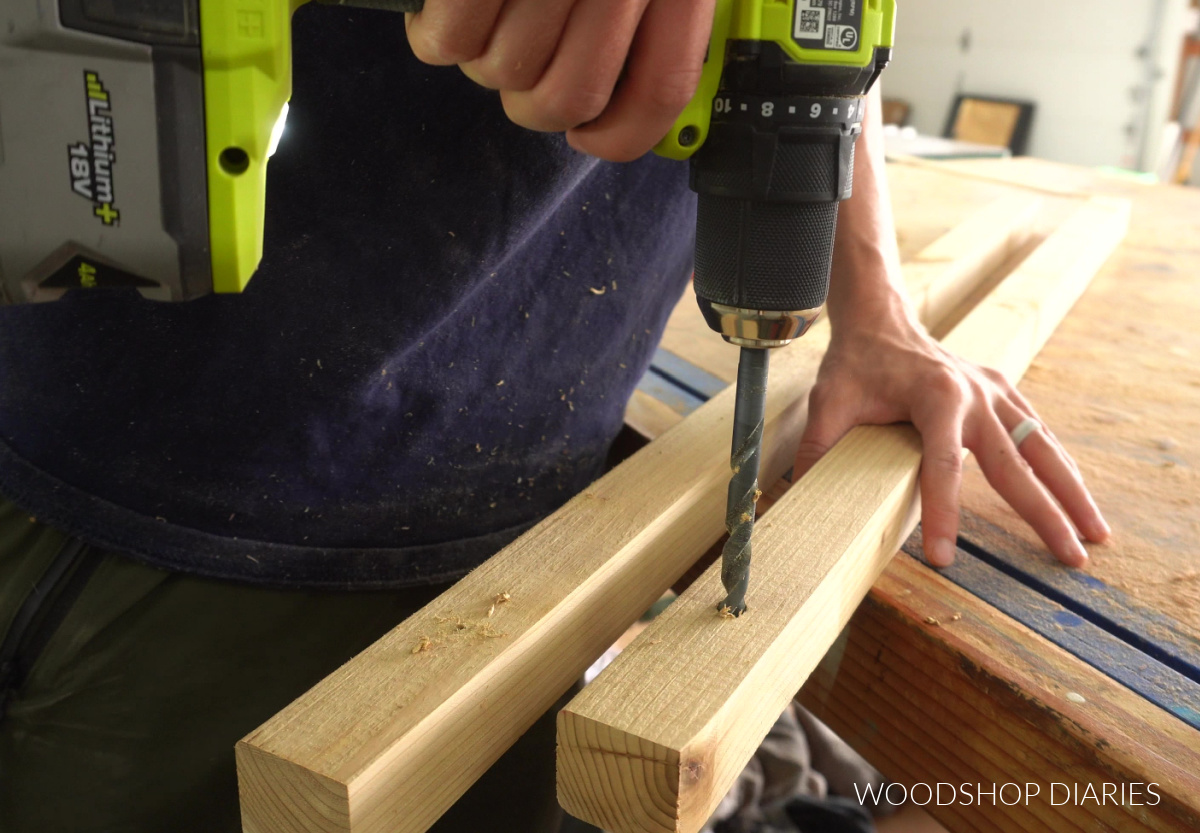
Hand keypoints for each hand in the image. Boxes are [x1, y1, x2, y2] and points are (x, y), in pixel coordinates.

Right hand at [403, 0, 714, 160]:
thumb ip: (659, 32)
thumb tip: (631, 119)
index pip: (660, 91)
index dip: (622, 135)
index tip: (591, 134)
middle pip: (570, 96)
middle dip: (536, 95)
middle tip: (525, 52)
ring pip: (506, 74)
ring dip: (488, 55)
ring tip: (490, 10)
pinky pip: (450, 41)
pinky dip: (437, 31)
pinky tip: (446, 5)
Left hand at [792, 304, 1110, 568]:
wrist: (881, 318)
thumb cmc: (854, 363)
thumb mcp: (827, 405)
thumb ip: (817, 452)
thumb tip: (799, 500)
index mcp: (934, 396)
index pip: (942, 465)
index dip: (943, 513)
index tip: (943, 558)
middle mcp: (975, 393)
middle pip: (1014, 464)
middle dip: (1043, 514)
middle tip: (1071, 558)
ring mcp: (995, 392)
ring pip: (1041, 448)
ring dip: (1071, 492)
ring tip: (1095, 534)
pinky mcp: (1002, 392)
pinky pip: (1037, 433)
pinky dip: (1058, 466)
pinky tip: (1075, 496)